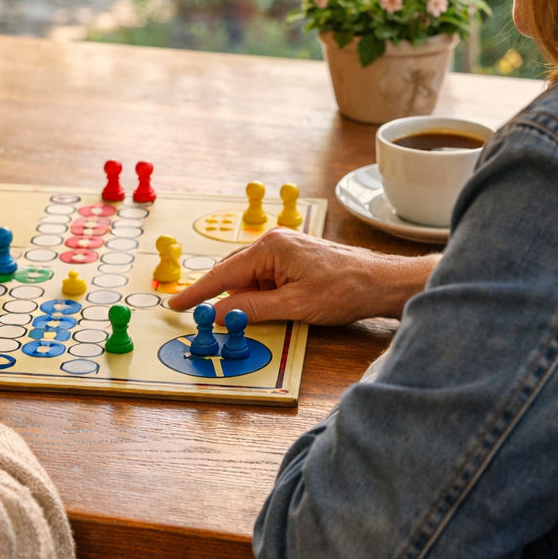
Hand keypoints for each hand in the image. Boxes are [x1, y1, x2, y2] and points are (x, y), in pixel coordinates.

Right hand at [165, 228, 438, 324]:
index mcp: (270, 248)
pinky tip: (260, 308)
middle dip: (216, 295)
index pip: (223, 274)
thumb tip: (220, 314)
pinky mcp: (292, 259)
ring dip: (241, 298)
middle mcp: (273, 242)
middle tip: (194, 315)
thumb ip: (253, 309)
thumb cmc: (344, 289)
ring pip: (247, 277)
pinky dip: (256, 294)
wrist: (381, 282)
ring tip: (236, 316)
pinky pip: (263, 277)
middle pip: (232, 273)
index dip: (197, 292)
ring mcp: (283, 249)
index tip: (176, 305)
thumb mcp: (295, 305)